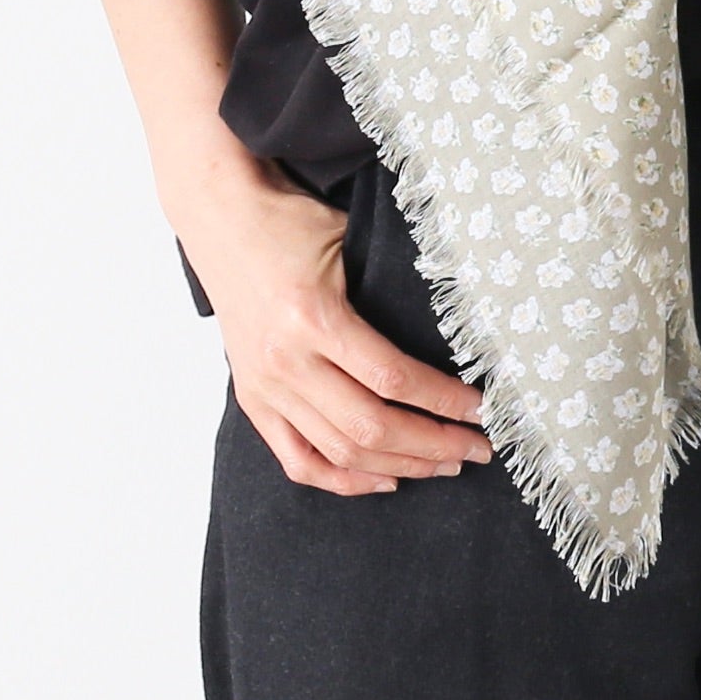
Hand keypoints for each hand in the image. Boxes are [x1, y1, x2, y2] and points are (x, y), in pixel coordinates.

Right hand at [176, 161, 491, 496]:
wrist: (219, 219)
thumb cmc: (289, 223)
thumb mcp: (347, 240)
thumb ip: (390, 286)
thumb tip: (457, 327)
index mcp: (313, 318)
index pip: (392, 378)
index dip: (443, 401)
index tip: (481, 410)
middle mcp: (286, 361)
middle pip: (370, 426)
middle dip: (433, 444)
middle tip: (476, 448)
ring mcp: (266, 387)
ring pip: (339, 451)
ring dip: (400, 465)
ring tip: (444, 464)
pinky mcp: (253, 399)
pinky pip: (297, 460)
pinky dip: (342, 480)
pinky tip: (384, 479)